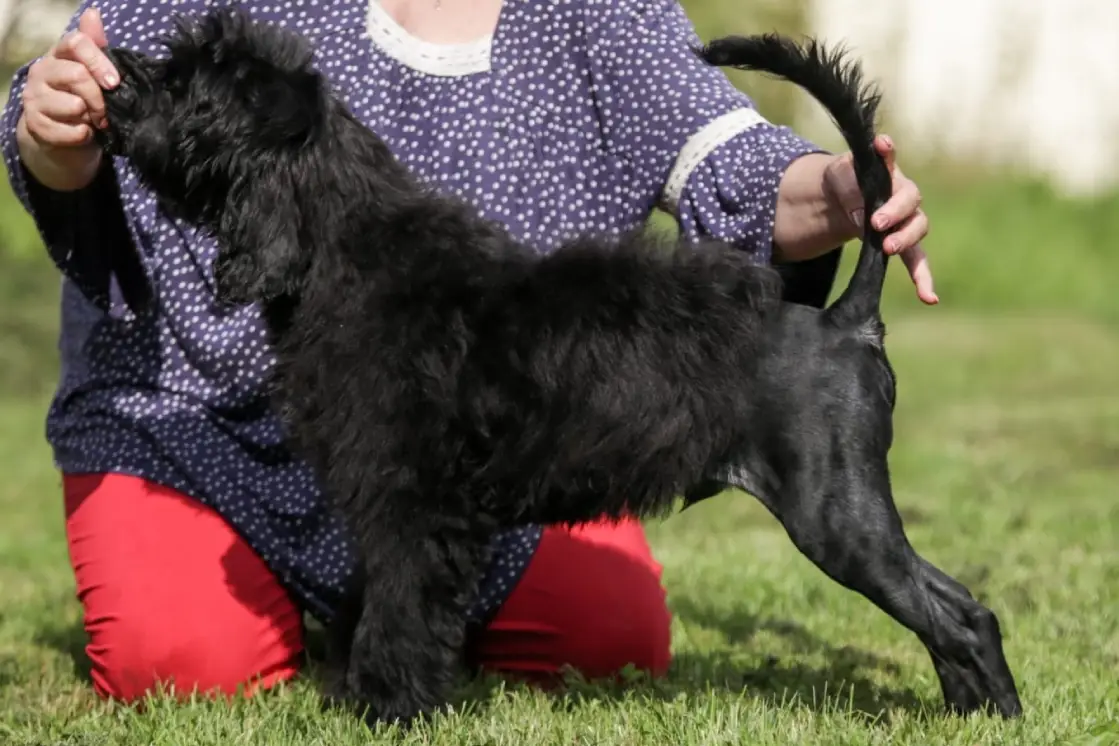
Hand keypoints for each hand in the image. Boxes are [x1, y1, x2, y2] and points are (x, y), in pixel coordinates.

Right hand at [16, 8, 119, 190]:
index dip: (98, 61)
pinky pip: (70, 131)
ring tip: (93, 121)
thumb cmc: (84, 99)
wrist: (63, 136)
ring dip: (92, 118)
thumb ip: (95, 46)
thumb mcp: (93, 73)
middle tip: (106, 111)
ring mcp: (34, 98)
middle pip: (77, 75)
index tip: (115, 82)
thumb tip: (93, 13)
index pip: (75, 42)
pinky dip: (84, 135)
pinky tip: (84, 133)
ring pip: (74, 105)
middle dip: (100, 98)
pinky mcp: (36, 124)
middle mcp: (42, 71)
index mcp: (58, 55)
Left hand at [825, 135, 936, 304]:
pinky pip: (917, 260)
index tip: (881, 144)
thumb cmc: (842, 182)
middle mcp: (902, 193)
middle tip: (876, 223)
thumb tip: (863, 219)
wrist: (839, 199)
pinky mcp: (902, 242)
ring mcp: (906, 219)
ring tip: (888, 248)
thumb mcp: (837, 178)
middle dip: (895, 212)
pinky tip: (929, 298)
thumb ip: (850, 192)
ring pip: (917, 228)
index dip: (886, 154)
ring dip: (905, 239)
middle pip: (910, 200)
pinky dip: (923, 278)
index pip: (889, 161)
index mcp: (886, 172)